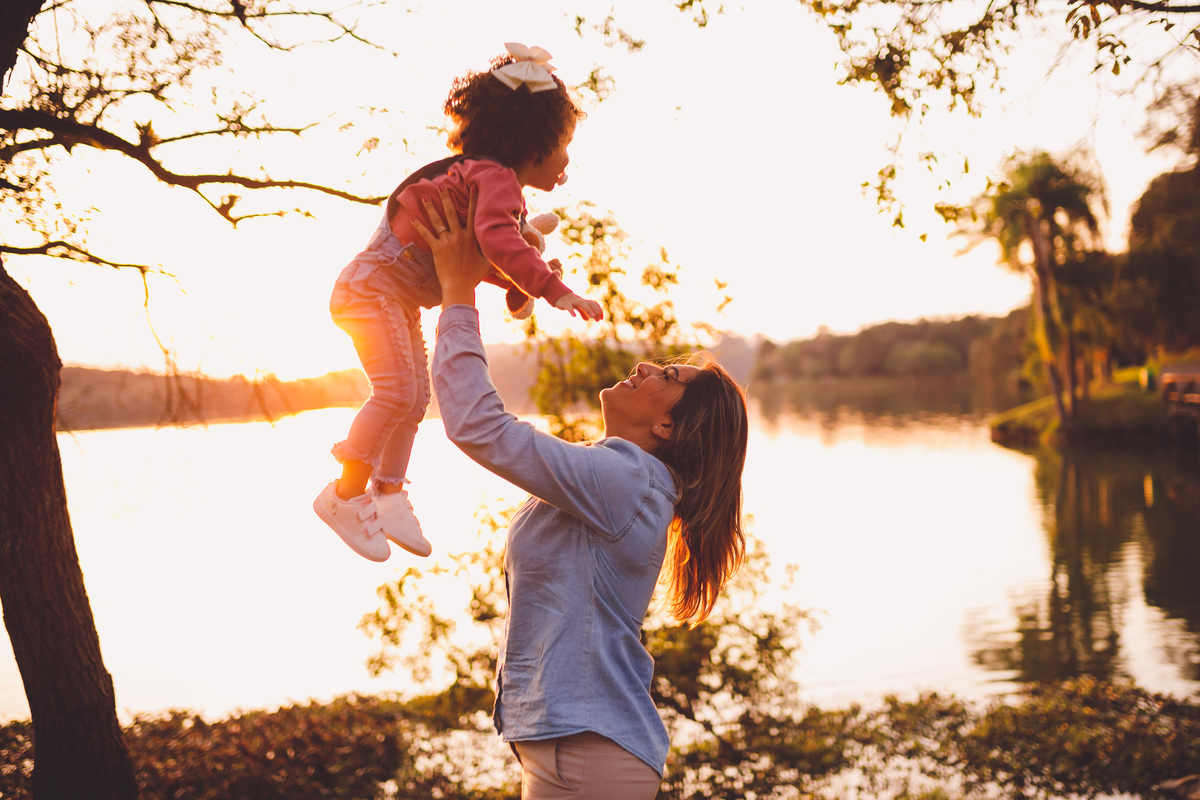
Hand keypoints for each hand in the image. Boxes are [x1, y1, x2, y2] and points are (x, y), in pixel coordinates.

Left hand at [409, 186, 492, 306]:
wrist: (460, 286)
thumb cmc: (474, 276)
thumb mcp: (488, 263)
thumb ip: (494, 255)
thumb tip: (508, 252)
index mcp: (472, 237)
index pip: (473, 214)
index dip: (473, 199)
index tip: (472, 187)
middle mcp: (459, 236)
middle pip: (451, 212)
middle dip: (445, 198)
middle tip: (441, 186)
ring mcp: (447, 242)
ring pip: (437, 221)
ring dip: (430, 208)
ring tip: (424, 197)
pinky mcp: (437, 249)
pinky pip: (426, 234)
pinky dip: (418, 226)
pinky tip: (411, 218)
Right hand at [554, 292, 603, 320]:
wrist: (558, 295)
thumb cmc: (569, 302)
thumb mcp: (577, 307)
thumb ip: (583, 312)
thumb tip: (587, 319)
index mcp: (583, 301)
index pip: (594, 304)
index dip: (599, 310)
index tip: (601, 319)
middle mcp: (580, 300)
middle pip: (590, 303)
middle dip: (595, 310)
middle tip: (597, 320)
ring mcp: (573, 301)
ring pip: (582, 303)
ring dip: (588, 310)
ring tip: (591, 317)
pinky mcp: (565, 303)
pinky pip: (569, 306)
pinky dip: (572, 311)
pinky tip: (574, 316)